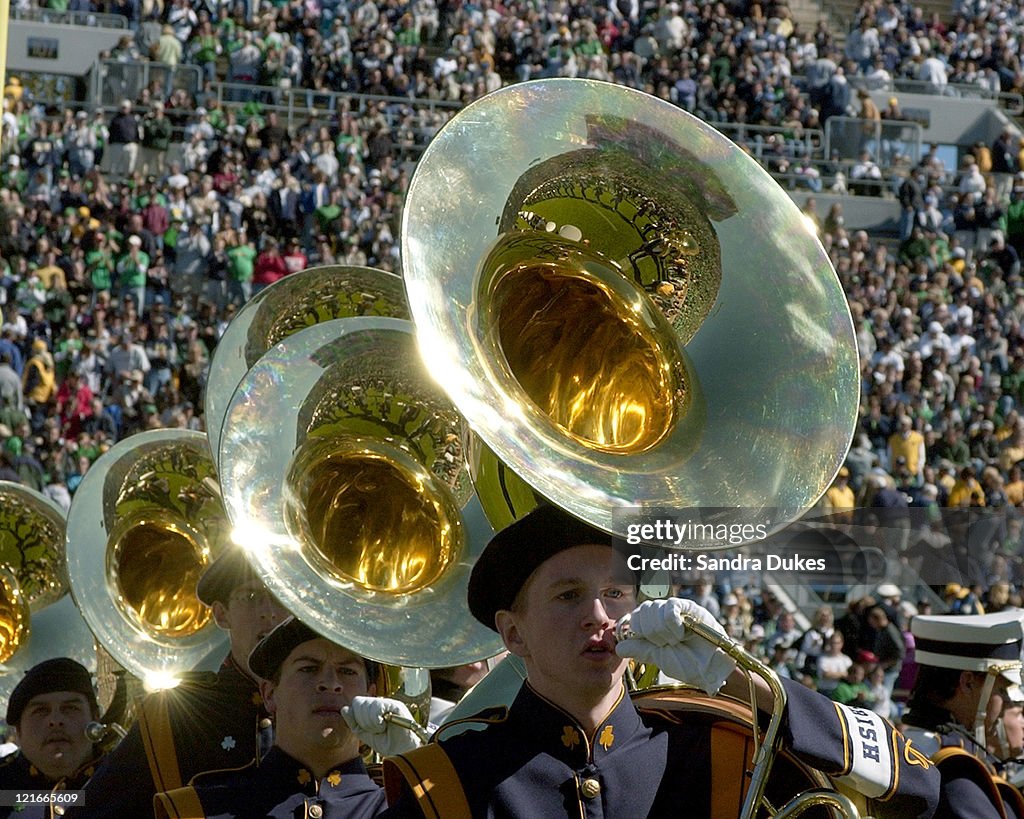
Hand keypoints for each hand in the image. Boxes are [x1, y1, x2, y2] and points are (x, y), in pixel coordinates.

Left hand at [340, 696, 422, 755]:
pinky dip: (378, 722)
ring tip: (382, 729)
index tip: (367, 729)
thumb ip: (353, 722)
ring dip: (371, 723)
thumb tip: (344, 708)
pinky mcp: (396, 705)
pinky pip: (377, 709)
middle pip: (359, 702)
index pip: (356, 703)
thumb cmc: (387, 744)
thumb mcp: (365, 734)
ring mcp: (389, 702)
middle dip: (363, 721)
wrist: (402, 753)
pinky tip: (386, 726)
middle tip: (376, 730)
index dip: (357, 718)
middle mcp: (381, 702)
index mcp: (374, 707)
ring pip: (366, 706)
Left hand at [615, 598, 736, 694]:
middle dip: (650, 633)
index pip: (634, 617)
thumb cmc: (688, 664)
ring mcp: (675, 609)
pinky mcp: (689, 607)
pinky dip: (672, 624)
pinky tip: (682, 632)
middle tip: (666, 644)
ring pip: (653, 609)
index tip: (651, 644)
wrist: (711, 668)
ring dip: (663, 630)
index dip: (638, 630)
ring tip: (676, 640)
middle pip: (641, 611)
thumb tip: (618, 647)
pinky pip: (670, 607)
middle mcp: (662, 614)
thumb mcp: (659, 658)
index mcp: (652, 625)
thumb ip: (640, 650)